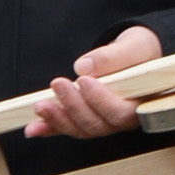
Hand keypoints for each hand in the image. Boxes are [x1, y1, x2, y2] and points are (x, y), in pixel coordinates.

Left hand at [25, 25, 165, 140]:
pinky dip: (50, 128)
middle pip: (97, 125)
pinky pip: (69, 127)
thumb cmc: (141, 51)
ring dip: (58, 119)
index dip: (101, 101)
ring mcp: (104, 121)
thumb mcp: (134, 45)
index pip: (121, 113)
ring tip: (40, 106)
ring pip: (82, 129)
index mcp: (140, 104)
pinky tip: (33, 129)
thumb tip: (83, 67)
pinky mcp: (87, 117)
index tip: (84, 81)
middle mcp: (122, 118)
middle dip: (73, 108)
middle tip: (58, 84)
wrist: (138, 54)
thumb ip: (113, 57)